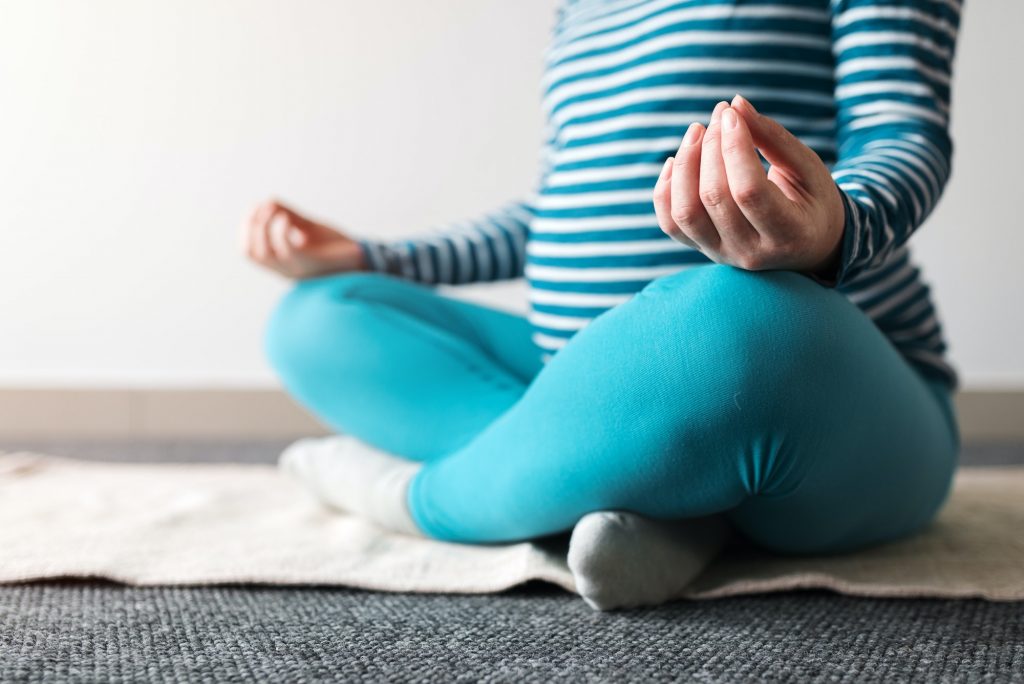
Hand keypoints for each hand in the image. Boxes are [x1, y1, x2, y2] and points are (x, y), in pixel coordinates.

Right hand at [241, 199, 367, 278]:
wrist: (363, 258)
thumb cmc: (336, 246)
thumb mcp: (309, 228)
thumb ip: (290, 216)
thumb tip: (269, 201)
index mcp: (282, 263)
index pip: (249, 252)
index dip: (246, 228)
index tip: (255, 207)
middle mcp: (286, 269)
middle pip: (251, 251)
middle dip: (251, 225)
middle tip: (263, 206)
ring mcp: (298, 268)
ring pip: (263, 252)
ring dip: (263, 227)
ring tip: (274, 209)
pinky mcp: (313, 263)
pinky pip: (287, 250)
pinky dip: (282, 230)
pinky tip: (288, 217)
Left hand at [653, 95, 844, 278]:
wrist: (806, 245)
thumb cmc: (811, 199)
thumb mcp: (807, 168)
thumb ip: (773, 138)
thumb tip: (736, 104)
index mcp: (789, 233)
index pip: (749, 191)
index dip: (735, 148)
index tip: (732, 114)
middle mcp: (751, 252)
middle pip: (714, 197)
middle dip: (711, 147)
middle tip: (720, 115)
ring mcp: (722, 254)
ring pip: (685, 213)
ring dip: (684, 165)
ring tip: (697, 131)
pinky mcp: (702, 249)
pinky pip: (670, 223)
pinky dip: (665, 189)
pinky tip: (676, 160)